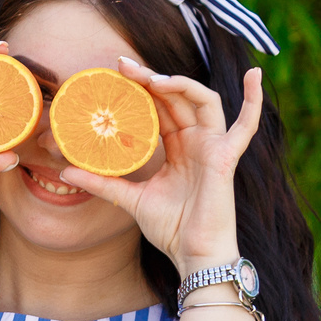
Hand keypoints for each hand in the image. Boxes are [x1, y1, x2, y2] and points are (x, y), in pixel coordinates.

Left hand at [55, 58, 262, 270]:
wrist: (192, 254)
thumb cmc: (169, 228)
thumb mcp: (129, 199)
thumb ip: (101, 182)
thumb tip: (65, 172)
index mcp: (177, 147)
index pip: (160, 107)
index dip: (141, 88)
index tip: (114, 73)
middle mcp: (196, 141)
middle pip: (177, 98)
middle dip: (151, 78)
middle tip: (122, 66)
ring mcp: (213, 147)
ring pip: (202, 100)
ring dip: (180, 84)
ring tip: (151, 79)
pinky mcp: (226, 157)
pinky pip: (246, 126)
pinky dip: (254, 100)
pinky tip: (255, 76)